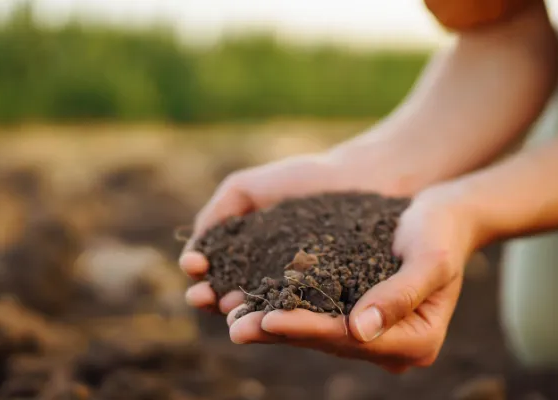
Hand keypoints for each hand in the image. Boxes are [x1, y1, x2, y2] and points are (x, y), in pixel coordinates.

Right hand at [180, 151, 413, 314]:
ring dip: (244, 314)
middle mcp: (274, 284)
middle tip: (203, 297)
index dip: (202, 279)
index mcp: (251, 261)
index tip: (195, 269)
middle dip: (215, 300)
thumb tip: (192, 254)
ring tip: (230, 308)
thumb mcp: (248, 188)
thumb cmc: (307, 179)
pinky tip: (270, 310)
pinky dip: (287, 315)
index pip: (217, 279)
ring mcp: (305, 297)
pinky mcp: (336, 304)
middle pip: (236, 301)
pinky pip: (309, 313)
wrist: (365, 176)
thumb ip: (218, 213)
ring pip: (267, 312)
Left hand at [225, 183, 479, 372]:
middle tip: (234, 326)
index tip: (268, 319)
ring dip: (273, 326)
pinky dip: (284, 309)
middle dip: (279, 332)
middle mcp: (394, 347)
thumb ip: (399, 294)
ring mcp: (374, 336)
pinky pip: (315, 317)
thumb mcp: (429, 257)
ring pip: (316, 334)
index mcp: (417, 342)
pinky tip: (249, 301)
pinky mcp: (357, 317)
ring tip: (231, 317)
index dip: (307, 329)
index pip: (350, 339)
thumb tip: (359, 330)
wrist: (445, 216)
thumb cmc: (442, 231)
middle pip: (328, 342)